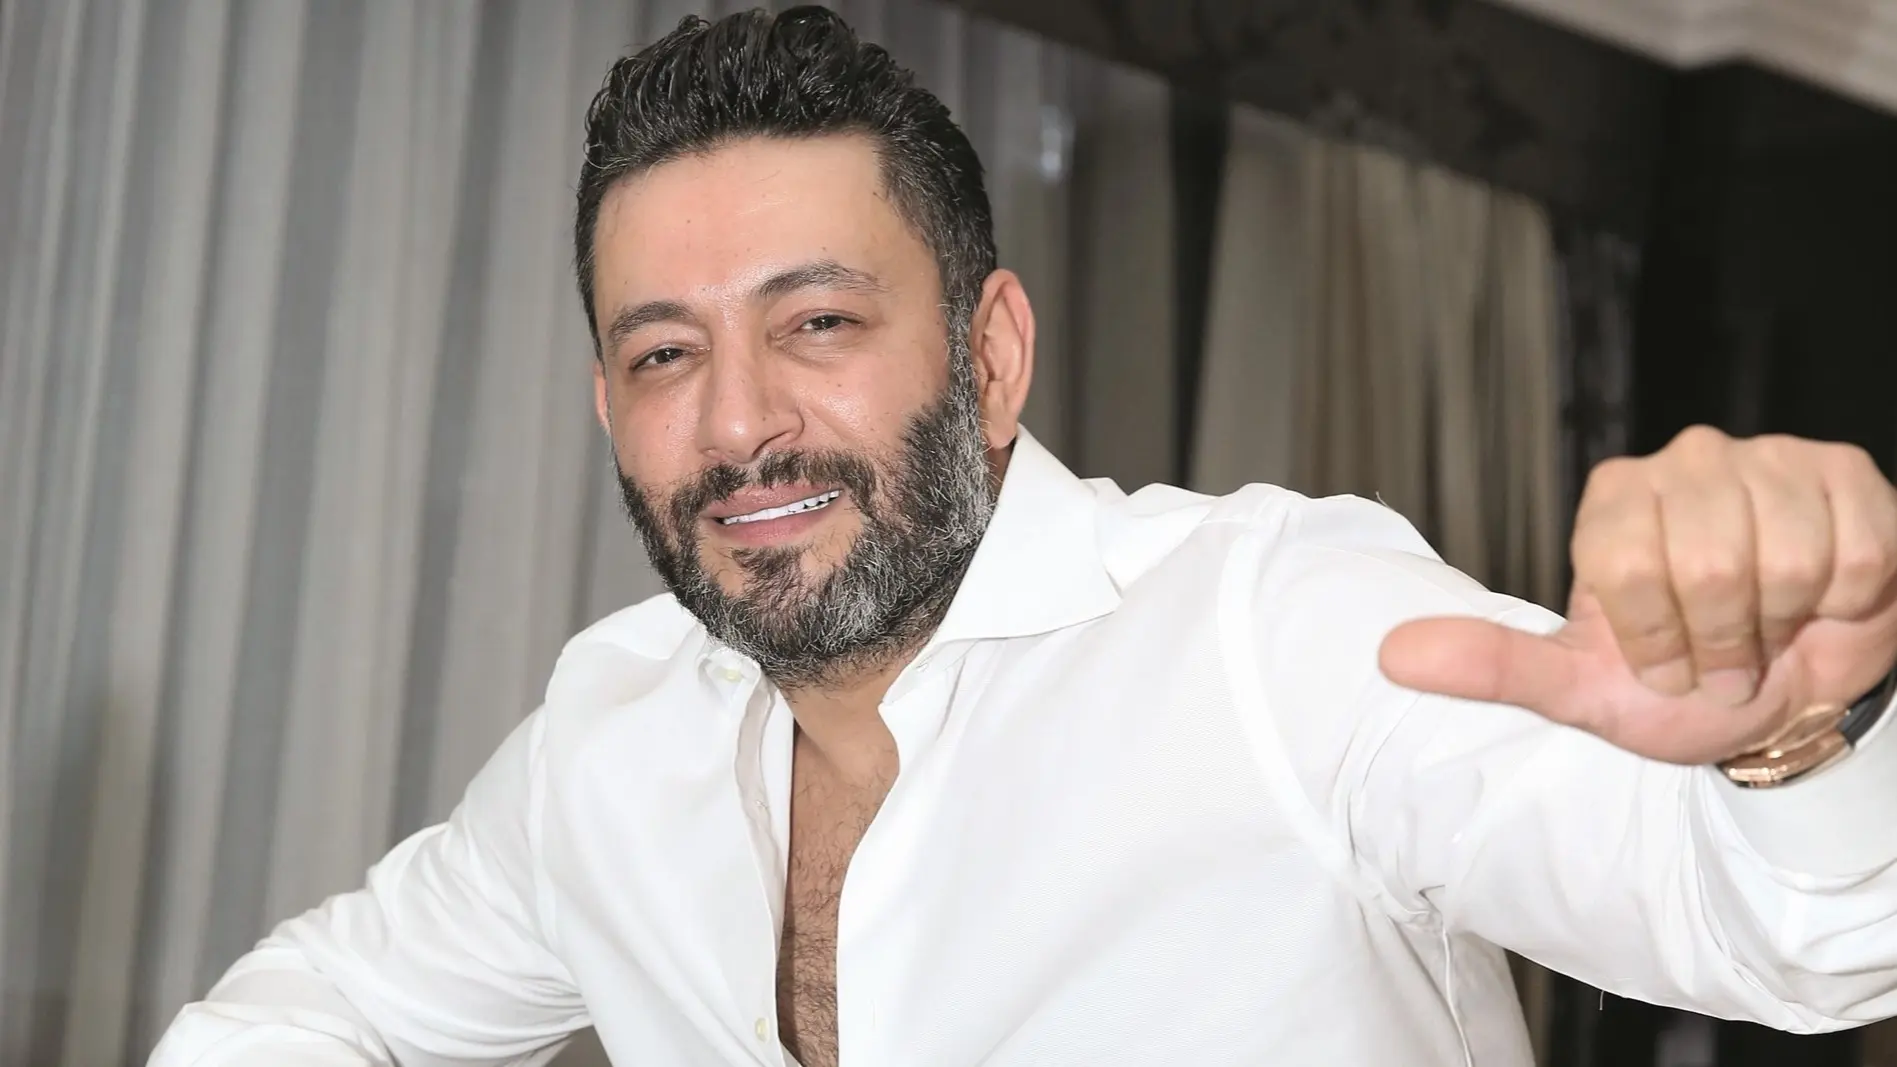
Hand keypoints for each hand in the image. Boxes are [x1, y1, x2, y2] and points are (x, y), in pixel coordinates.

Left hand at [1379, 426, 1896, 763]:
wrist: (1791, 697)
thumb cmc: (1683, 683)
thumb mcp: (1579, 686)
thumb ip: (1492, 664)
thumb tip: (1392, 655)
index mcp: (1611, 502)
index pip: (1627, 570)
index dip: (1657, 640)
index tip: (1665, 661)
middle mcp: (1683, 461)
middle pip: (1712, 564)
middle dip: (1724, 639)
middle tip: (1724, 655)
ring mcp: (1767, 458)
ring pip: (1787, 558)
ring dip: (1784, 623)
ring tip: (1770, 628)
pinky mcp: (1844, 471)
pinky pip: (1856, 550)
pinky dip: (1845, 602)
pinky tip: (1824, 601)